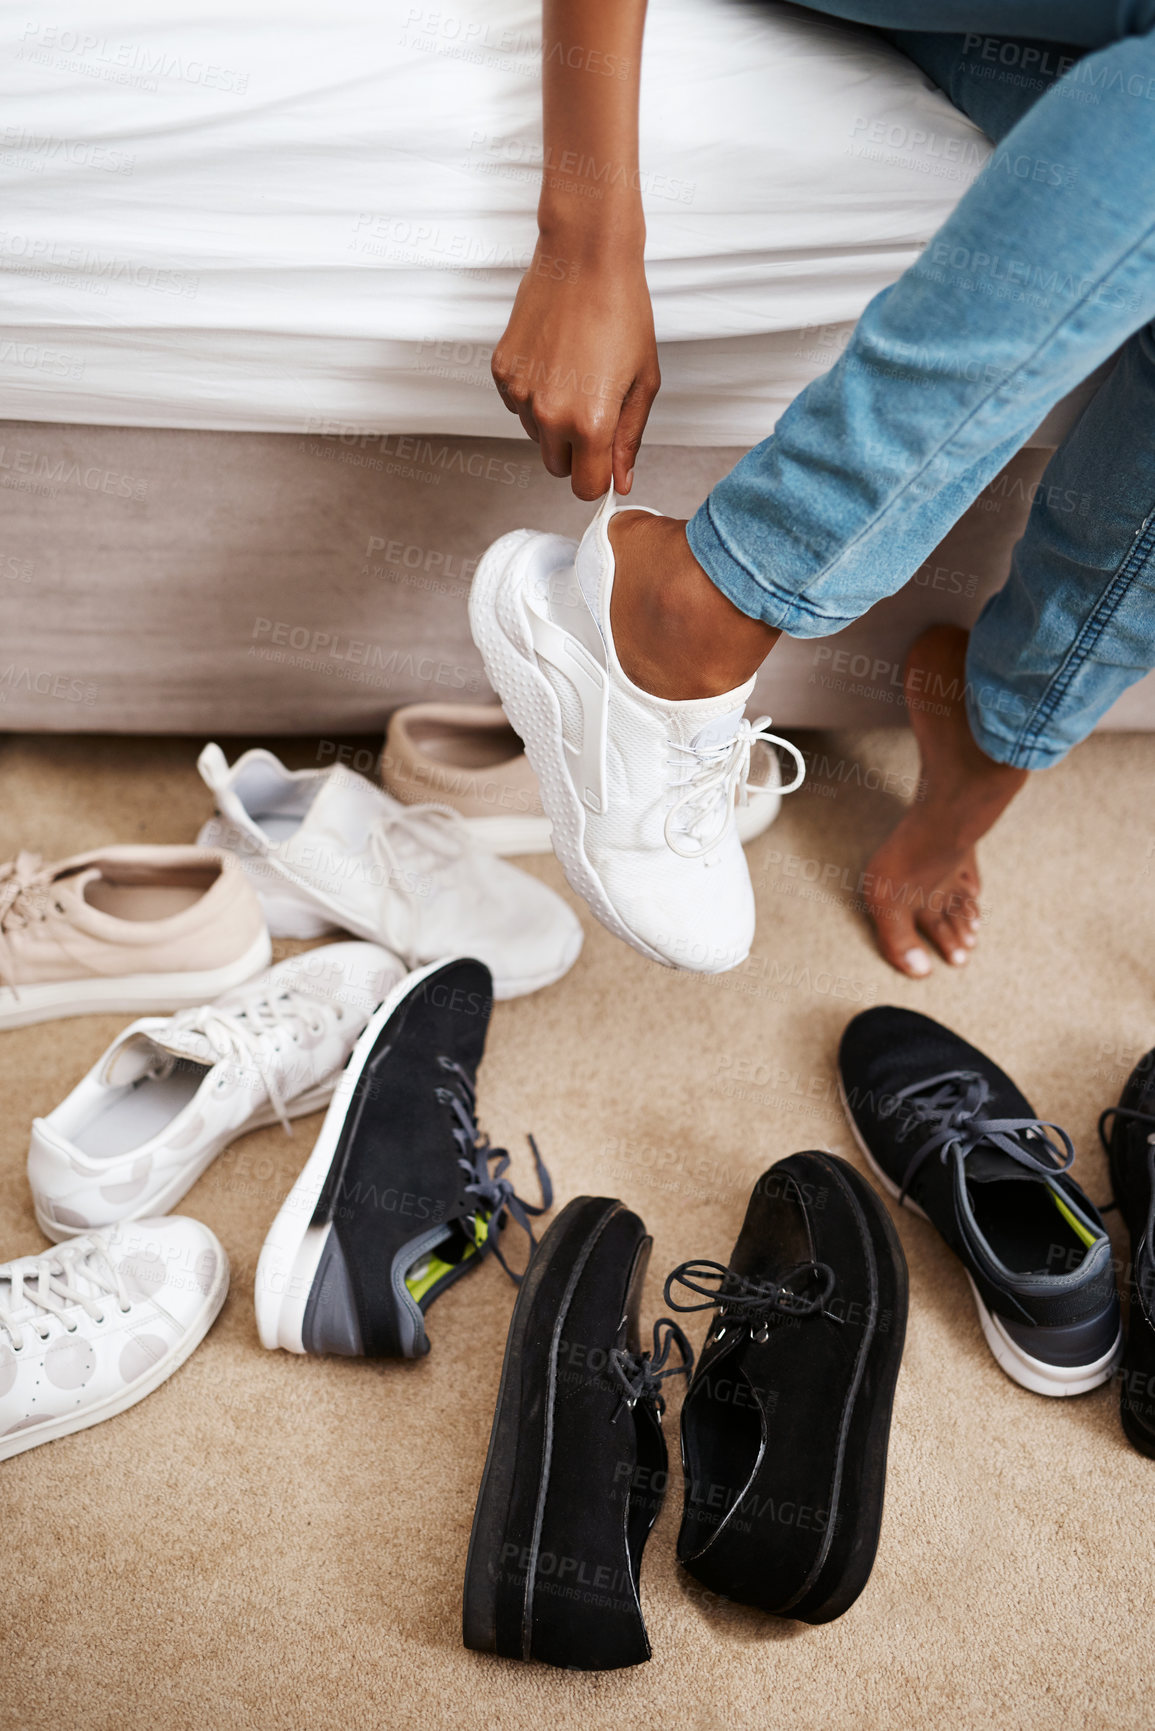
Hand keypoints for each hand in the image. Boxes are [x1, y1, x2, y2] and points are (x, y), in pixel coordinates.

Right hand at [492, 235, 659, 499]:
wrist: (585, 259)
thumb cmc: (622, 313)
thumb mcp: (642, 383)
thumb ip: (629, 440)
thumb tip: (621, 481)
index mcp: (590, 423)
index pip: (585, 488)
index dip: (598, 479)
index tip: (604, 463)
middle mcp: (549, 415)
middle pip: (557, 467)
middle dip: (575, 452)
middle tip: (593, 408)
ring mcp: (520, 394)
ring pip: (536, 435)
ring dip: (553, 420)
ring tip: (575, 372)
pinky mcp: (502, 372)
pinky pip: (517, 405)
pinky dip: (533, 394)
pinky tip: (554, 359)